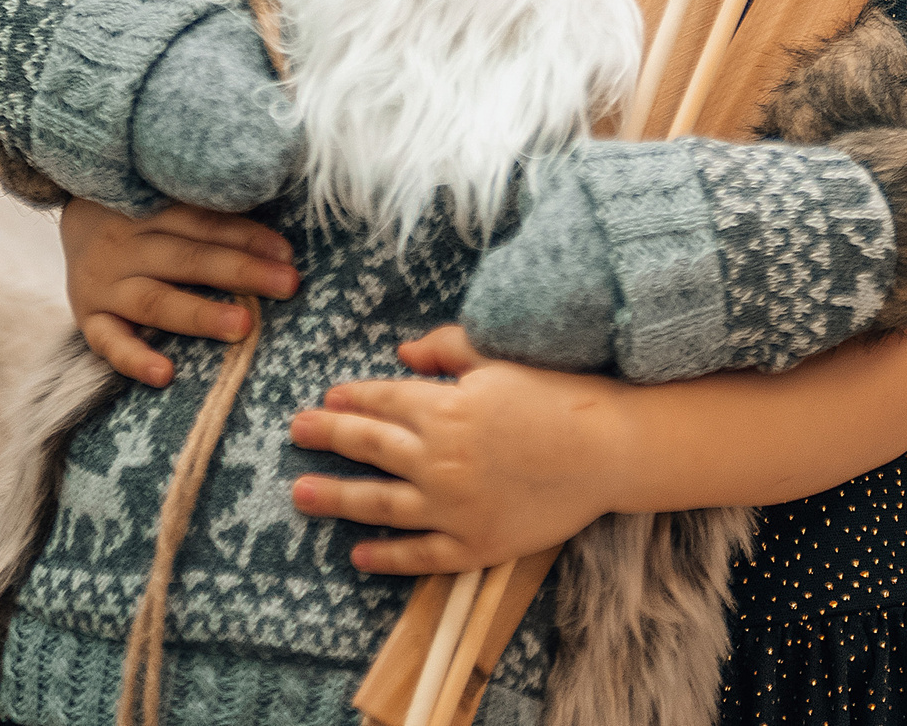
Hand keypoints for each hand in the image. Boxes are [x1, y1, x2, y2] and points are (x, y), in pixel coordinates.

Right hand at [60, 198, 300, 386]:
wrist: (75, 215)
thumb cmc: (146, 214)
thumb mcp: (170, 202)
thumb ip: (212, 217)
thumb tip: (278, 243)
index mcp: (152, 211)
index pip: (206, 222)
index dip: (248, 237)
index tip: (287, 254)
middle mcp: (127, 245)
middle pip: (189, 259)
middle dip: (241, 272)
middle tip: (287, 284)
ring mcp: (103, 283)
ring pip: (155, 300)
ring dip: (201, 314)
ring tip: (243, 326)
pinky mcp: (87, 316)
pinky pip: (108, 342)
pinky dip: (135, 360)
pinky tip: (165, 375)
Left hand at [287, 326, 630, 575]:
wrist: (610, 449)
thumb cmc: (561, 395)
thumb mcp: (501, 359)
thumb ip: (448, 350)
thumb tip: (402, 351)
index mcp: (445, 408)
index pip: (382, 401)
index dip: (351, 399)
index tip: (327, 399)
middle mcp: (439, 459)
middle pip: (369, 447)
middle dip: (328, 437)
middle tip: (296, 432)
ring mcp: (453, 506)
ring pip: (379, 504)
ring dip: (336, 497)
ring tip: (301, 494)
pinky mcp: (474, 544)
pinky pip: (419, 555)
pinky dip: (387, 556)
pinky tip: (360, 553)